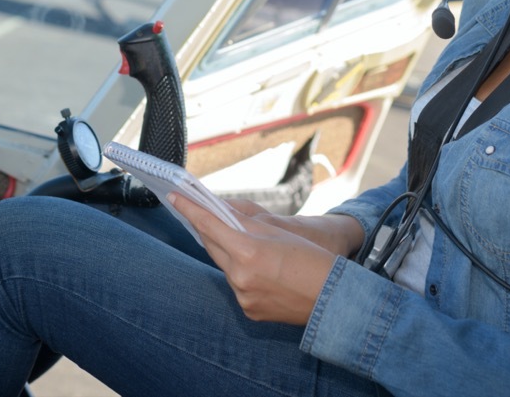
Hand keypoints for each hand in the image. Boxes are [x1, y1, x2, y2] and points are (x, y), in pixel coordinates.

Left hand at [170, 194, 348, 324]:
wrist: (335, 300)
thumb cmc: (313, 259)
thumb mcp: (280, 232)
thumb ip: (247, 223)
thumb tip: (222, 212)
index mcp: (248, 252)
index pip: (210, 225)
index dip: (191, 209)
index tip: (175, 197)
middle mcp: (240, 277)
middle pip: (213, 246)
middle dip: (206, 229)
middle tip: (195, 211)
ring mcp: (243, 297)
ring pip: (226, 267)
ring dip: (228, 252)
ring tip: (238, 241)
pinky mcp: (249, 312)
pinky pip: (237, 286)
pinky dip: (241, 273)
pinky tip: (257, 268)